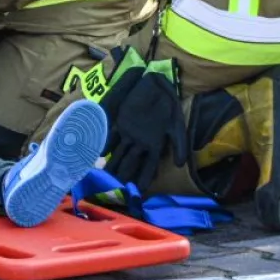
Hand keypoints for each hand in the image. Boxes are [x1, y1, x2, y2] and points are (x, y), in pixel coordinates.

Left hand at [99, 57, 189, 194]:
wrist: (157, 86)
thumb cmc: (169, 106)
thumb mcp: (176, 125)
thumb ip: (179, 144)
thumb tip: (181, 165)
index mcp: (155, 146)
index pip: (148, 167)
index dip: (143, 179)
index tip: (138, 193)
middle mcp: (140, 144)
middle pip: (131, 164)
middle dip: (124, 176)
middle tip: (116, 190)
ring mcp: (129, 134)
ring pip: (119, 153)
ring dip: (112, 164)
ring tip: (104, 178)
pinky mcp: (120, 123)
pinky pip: (111, 136)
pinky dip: (105, 144)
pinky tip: (99, 154)